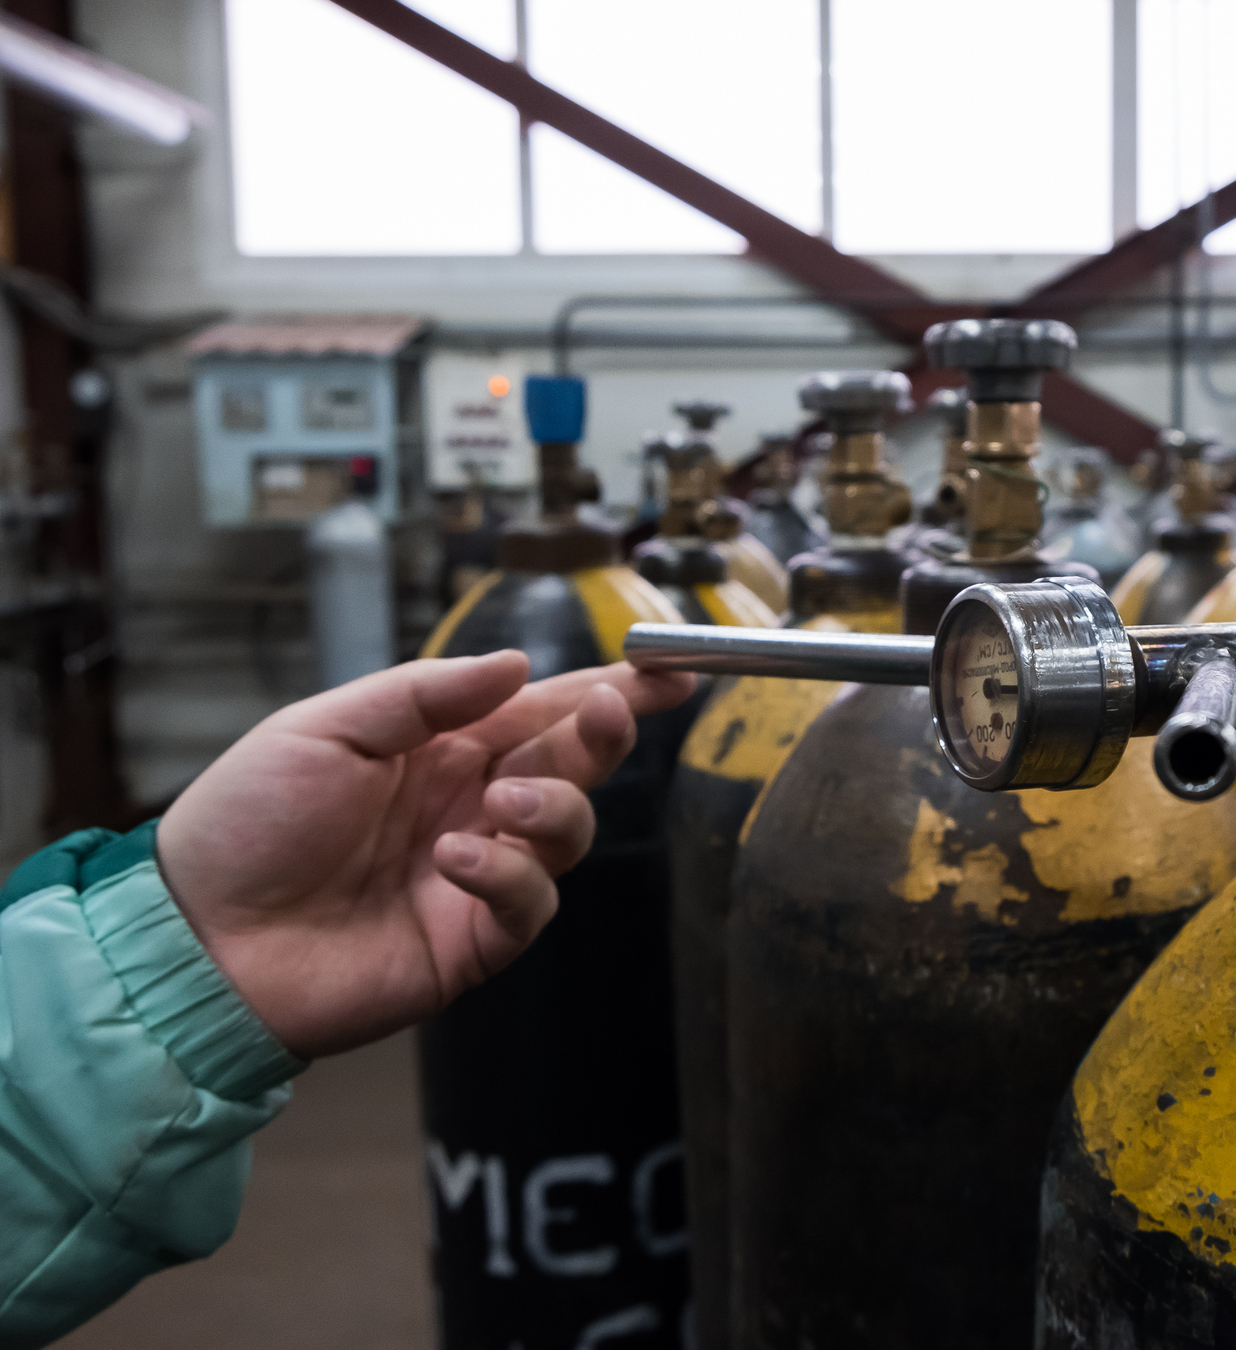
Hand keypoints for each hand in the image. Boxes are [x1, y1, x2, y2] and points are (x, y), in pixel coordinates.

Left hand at [157, 651, 695, 1059]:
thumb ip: (424, 694)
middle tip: (607, 714)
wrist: (201, 936)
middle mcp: (472, 806)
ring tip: (505, 802)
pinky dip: (508, 875)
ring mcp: (477, 875)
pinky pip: (529, 904)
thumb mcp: (325, 728)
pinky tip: (456, 860)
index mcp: (442, 749)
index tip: (664, 668)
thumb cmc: (247, 823)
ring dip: (556, 806)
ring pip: (569, 833)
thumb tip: (520, 666)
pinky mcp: (472, 941)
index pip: (543, 709)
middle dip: (605, 735)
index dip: (607, 690)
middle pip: (573, 764)